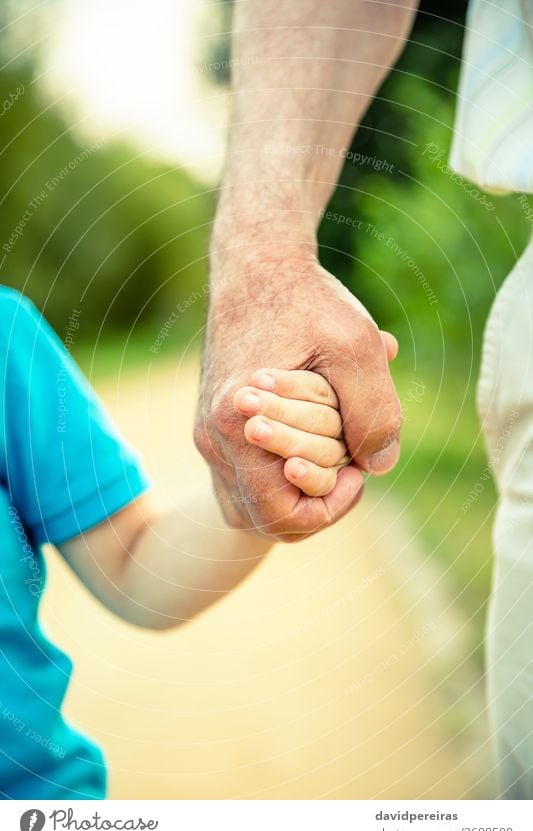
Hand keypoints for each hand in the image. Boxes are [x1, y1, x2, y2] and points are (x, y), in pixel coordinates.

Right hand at [194, 249, 401, 540]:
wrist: (257, 265)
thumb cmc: (307, 300)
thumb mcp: (357, 346)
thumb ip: (374, 412)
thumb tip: (378, 467)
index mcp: (237, 424)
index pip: (282, 514)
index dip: (331, 506)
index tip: (359, 469)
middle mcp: (213, 438)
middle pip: (265, 518)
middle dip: (317, 501)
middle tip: (349, 464)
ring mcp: (208, 434)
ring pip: (249, 506)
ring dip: (295, 496)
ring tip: (328, 461)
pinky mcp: (212, 426)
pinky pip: (241, 481)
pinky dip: (276, 480)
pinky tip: (305, 450)